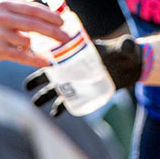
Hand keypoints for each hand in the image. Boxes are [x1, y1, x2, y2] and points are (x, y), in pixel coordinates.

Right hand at [0, 0, 68, 66]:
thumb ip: (17, 11)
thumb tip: (44, 15)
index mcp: (5, 4)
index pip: (34, 9)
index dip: (51, 15)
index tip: (63, 21)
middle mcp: (2, 17)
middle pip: (36, 24)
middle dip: (55, 31)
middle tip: (67, 37)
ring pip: (29, 40)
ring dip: (43, 46)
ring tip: (53, 50)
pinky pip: (21, 55)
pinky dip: (36, 59)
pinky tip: (46, 62)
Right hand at [25, 35, 143, 114]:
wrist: (132, 66)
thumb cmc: (126, 52)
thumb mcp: (126, 47)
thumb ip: (127, 45)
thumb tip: (127, 45)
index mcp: (79, 52)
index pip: (60, 54)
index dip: (47, 60)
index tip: (36, 65)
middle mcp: (75, 66)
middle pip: (53, 73)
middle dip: (38, 80)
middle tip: (26, 87)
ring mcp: (78, 79)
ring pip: (57, 88)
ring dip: (45, 95)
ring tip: (35, 103)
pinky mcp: (84, 90)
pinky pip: (70, 100)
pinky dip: (62, 107)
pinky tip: (55, 113)